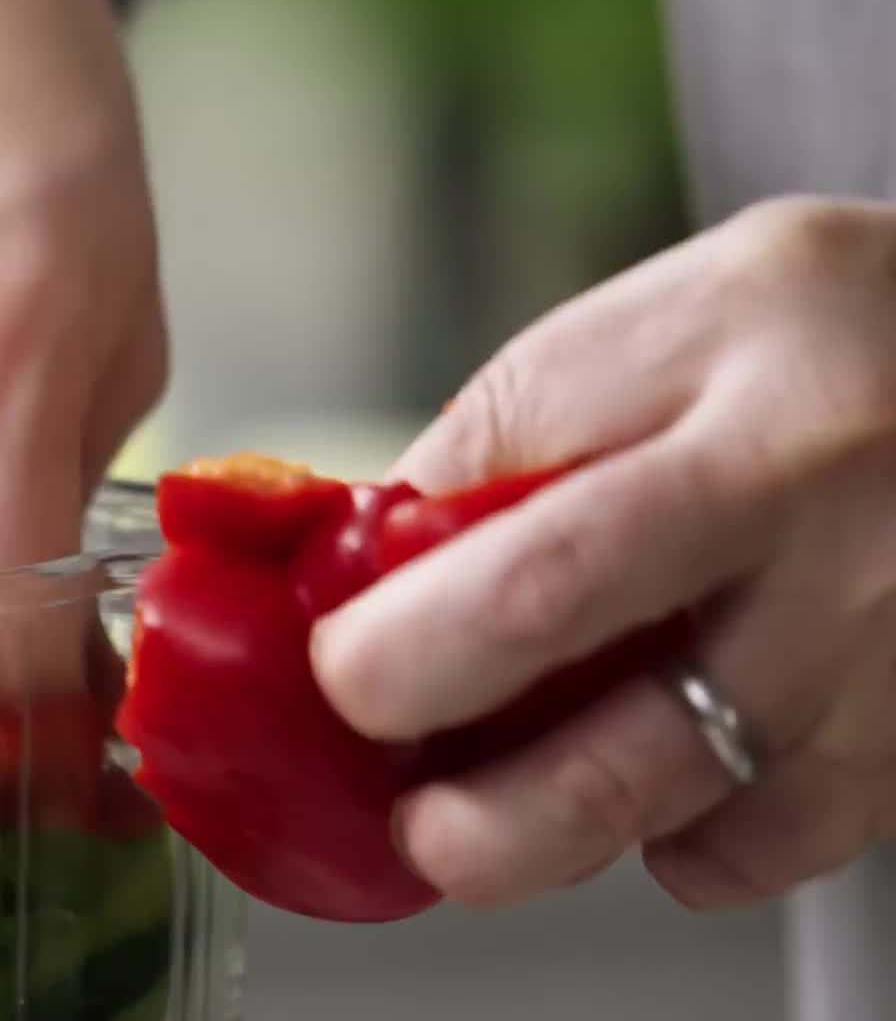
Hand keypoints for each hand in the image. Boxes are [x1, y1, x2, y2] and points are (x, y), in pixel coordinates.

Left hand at [311, 196, 895, 909]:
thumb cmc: (782, 341)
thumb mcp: (634, 338)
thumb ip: (495, 454)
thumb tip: (349, 583)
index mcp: (740, 396)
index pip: (547, 561)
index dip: (414, 649)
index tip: (340, 678)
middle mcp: (843, 522)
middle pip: (642, 721)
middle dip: (491, 805)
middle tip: (409, 817)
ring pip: (715, 800)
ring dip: (565, 836)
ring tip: (484, 829)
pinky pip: (792, 835)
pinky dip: (697, 845)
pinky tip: (652, 802)